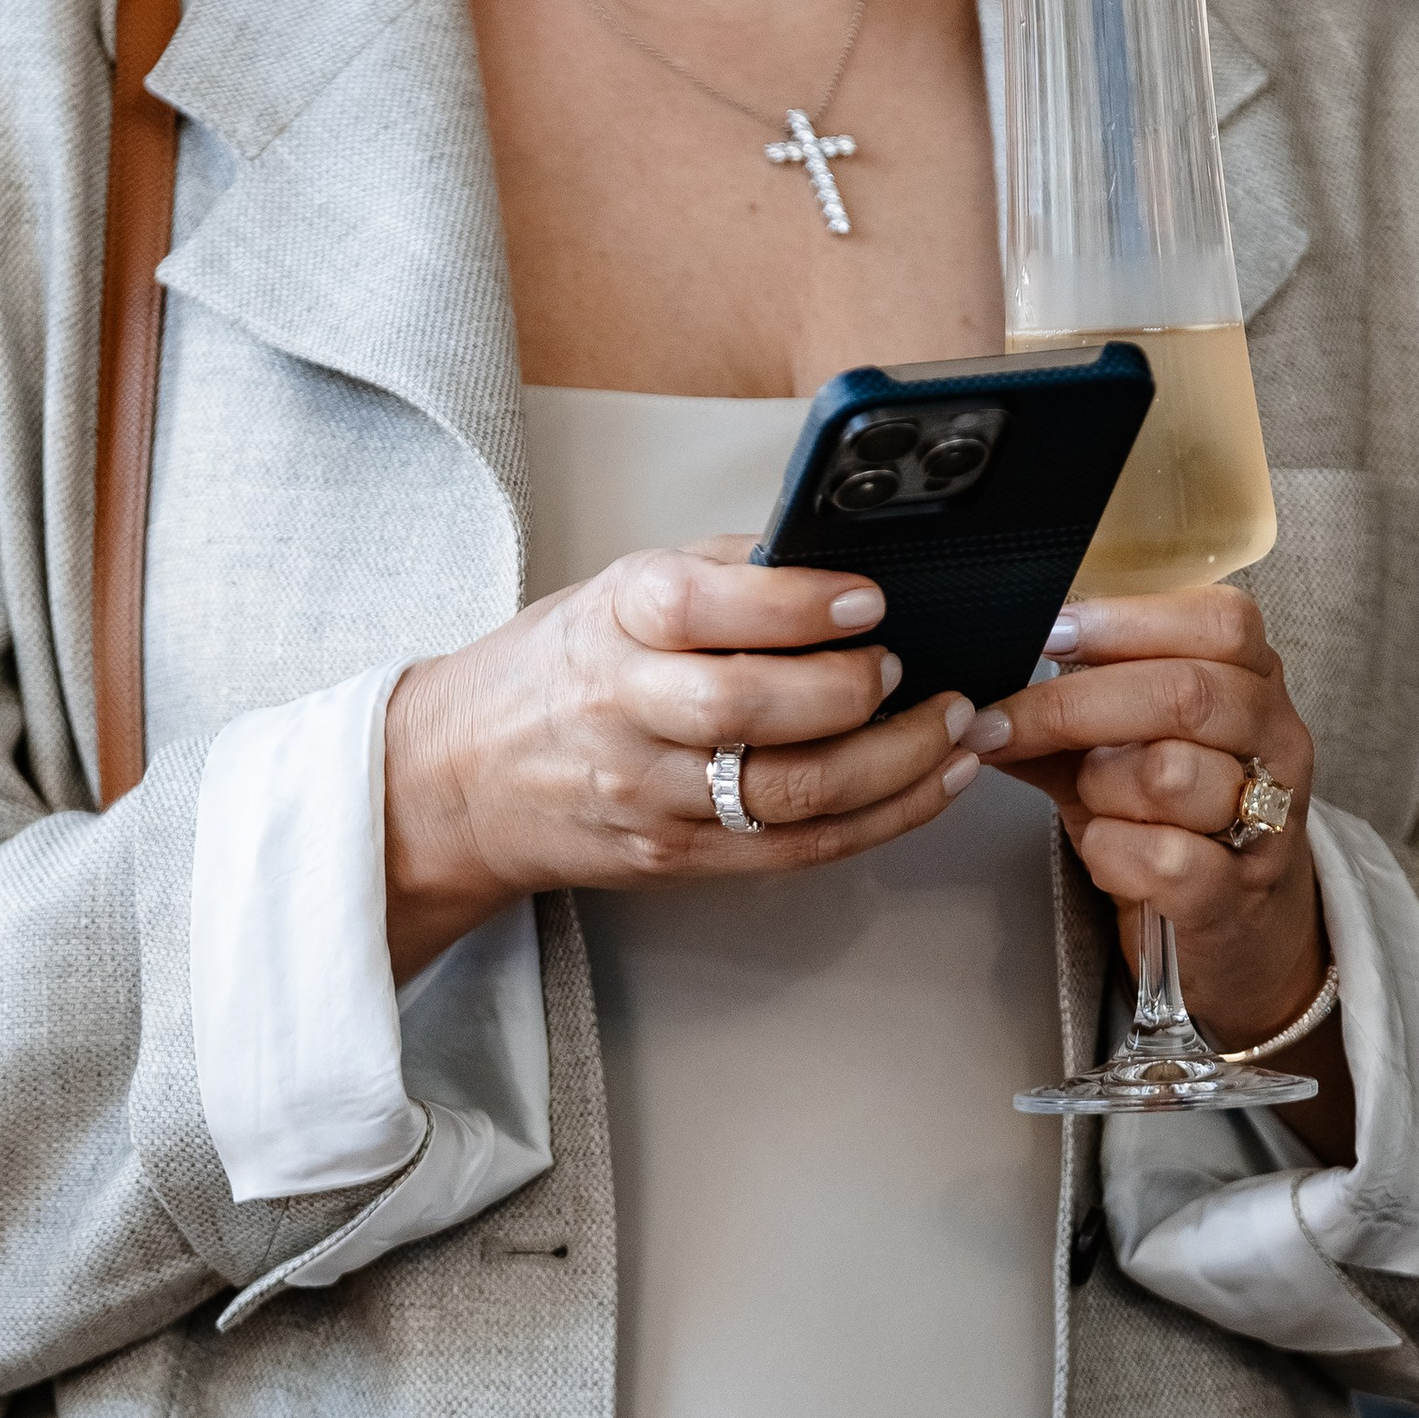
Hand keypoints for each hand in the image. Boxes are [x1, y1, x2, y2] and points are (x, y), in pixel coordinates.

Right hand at [384, 537, 979, 975]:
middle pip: (750, 711)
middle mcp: (626, 709)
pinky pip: (798, 849)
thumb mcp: (618, 587)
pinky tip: (935, 782)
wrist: (460, 776)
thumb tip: (846, 558)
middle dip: (854, 693)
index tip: (870, 598)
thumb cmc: (560, 668)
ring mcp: (650, 795)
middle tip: (918, 670)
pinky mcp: (676, 858)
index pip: (704, 606)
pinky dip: (883, 817)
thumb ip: (727, 571)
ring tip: (959, 726)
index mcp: (614, 621)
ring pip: (791, 793)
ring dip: (898, 763)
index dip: (798, 604)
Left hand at [976, 587, 1351, 1162]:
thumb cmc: (1176, 820)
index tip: (1049, 634)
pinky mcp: (1240, 895)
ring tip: (1090, 797)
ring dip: (1100, 784)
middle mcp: (1277, 741)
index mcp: (1255, 681)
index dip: (1126, 621)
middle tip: (1002, 723)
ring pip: (1169, 774)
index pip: (1218, 623)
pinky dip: (1113, 850)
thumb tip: (977, 690)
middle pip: (1185, 694)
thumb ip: (1064, 712)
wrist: (1242, 927)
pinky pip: (1165, 858)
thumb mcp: (1124, 748)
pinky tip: (1106, 850)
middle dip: (1074, 706)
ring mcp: (1269, 820)